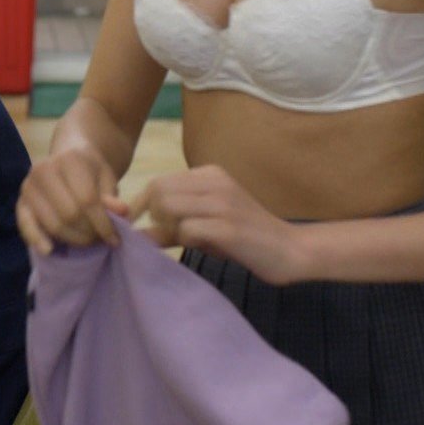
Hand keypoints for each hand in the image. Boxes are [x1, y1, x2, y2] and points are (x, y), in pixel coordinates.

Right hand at [16, 147, 129, 253]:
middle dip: (88, 233)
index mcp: (69, 160)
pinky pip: (25, 225)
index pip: (87, 200)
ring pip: (53, 224)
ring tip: (86, 240)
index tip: (115, 239)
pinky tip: (49, 250)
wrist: (67, 158)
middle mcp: (44, 170)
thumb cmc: (90, 172)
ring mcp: (29, 186)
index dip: (103, 224)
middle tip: (99, 239)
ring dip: (73, 239)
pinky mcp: (20, 202)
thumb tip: (122, 212)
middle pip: (70, 214)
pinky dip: (36, 239)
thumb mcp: (107, 179)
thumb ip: (112, 197)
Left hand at [128, 165, 304, 284]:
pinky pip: (187, 229)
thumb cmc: (243, 239)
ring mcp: (223, 203)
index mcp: (210, 175)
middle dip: (152, 215)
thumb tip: (133, 235)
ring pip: (168, 206)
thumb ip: (170, 227)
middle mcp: (215, 182)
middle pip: (158, 190)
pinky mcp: (228, 227)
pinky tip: (201, 245)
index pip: (158, 181)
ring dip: (168, 227)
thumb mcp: (204, 227)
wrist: (290, 250)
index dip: (141, 205)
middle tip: (165, 234)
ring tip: (185, 238)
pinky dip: (185, 240)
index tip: (139, 225)